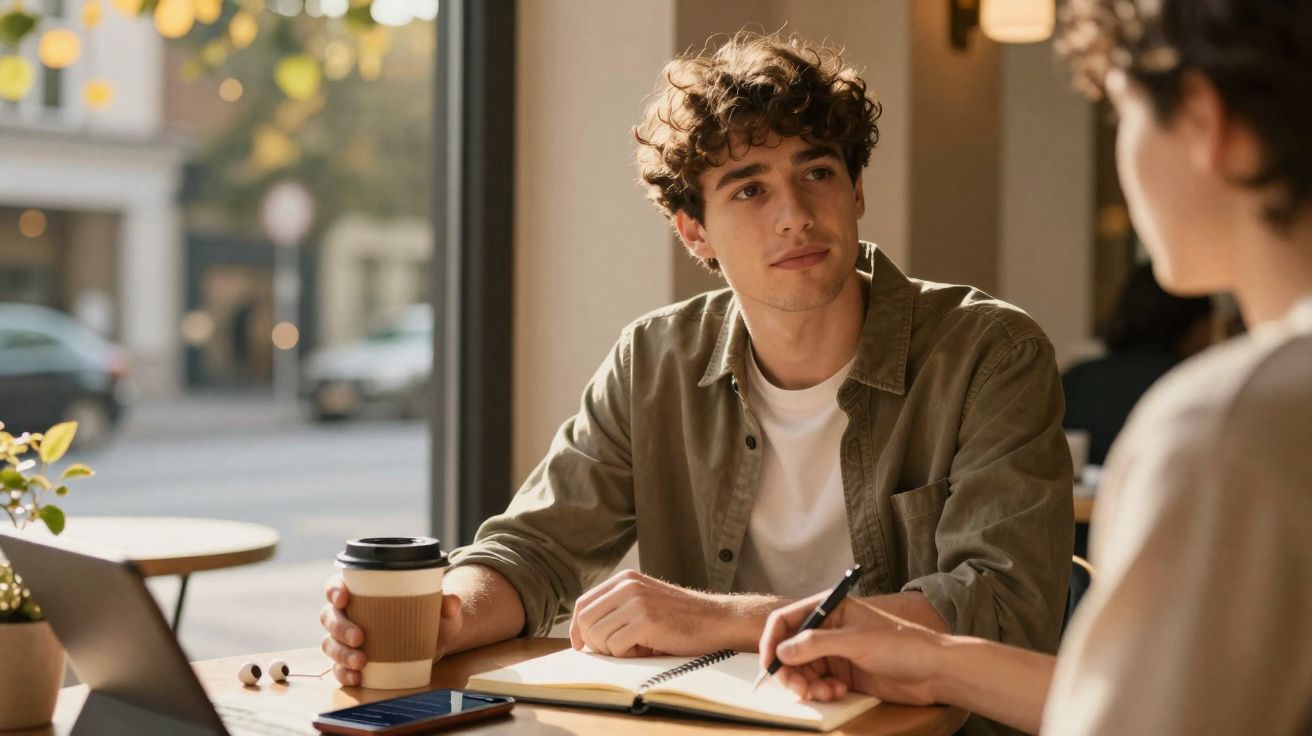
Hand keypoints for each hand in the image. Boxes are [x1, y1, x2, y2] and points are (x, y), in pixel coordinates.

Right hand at [319, 574, 463, 685]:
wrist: (433, 643)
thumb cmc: (430, 618)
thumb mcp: (441, 611)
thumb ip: (448, 604)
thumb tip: (452, 600)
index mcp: (363, 592)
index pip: (337, 585)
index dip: (334, 590)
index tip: (343, 598)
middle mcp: (349, 614)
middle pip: (330, 616)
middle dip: (340, 628)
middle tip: (359, 638)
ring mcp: (346, 639)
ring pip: (329, 643)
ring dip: (340, 654)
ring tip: (361, 663)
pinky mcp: (350, 661)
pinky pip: (337, 668)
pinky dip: (343, 673)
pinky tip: (356, 677)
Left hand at [569, 570, 741, 657]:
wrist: (716, 620)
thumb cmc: (679, 619)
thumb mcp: (644, 602)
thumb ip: (617, 609)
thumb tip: (583, 635)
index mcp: (624, 579)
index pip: (582, 603)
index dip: (577, 628)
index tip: (581, 646)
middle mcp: (627, 586)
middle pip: (585, 620)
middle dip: (594, 643)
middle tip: (617, 650)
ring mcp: (636, 601)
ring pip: (598, 636)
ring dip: (613, 650)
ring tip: (637, 647)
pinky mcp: (645, 620)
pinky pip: (615, 647)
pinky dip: (627, 655)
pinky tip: (647, 648)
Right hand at [759, 593, 943, 704]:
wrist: (935, 671)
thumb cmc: (902, 645)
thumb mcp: (856, 641)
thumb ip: (816, 644)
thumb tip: (782, 652)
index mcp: (830, 608)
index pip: (787, 619)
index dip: (773, 641)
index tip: (769, 664)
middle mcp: (829, 629)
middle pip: (790, 649)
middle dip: (791, 671)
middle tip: (800, 689)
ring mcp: (836, 652)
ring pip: (803, 670)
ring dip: (807, 685)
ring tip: (825, 693)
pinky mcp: (843, 673)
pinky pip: (818, 683)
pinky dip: (822, 691)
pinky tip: (839, 692)